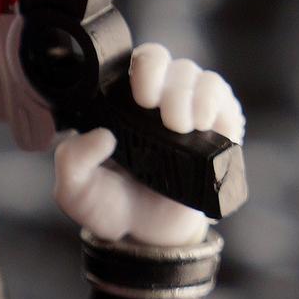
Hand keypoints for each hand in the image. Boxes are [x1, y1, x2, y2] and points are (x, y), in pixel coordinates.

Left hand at [53, 43, 244, 245]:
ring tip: (186, 128)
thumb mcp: (75, 190)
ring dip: (196, 99)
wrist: (147, 235)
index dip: (145, 69)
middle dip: (173, 86)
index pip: (136, 62)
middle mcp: (158, 99)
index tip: (142, 99)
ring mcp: (190, 110)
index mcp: (122, 103)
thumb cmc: (110, 205)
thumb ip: (72, 161)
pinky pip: (226, 101)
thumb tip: (102, 136)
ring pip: (202, 78)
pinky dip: (219, 107)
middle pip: (173, 64)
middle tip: (170, 121)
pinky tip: (208, 127)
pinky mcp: (218, 128)